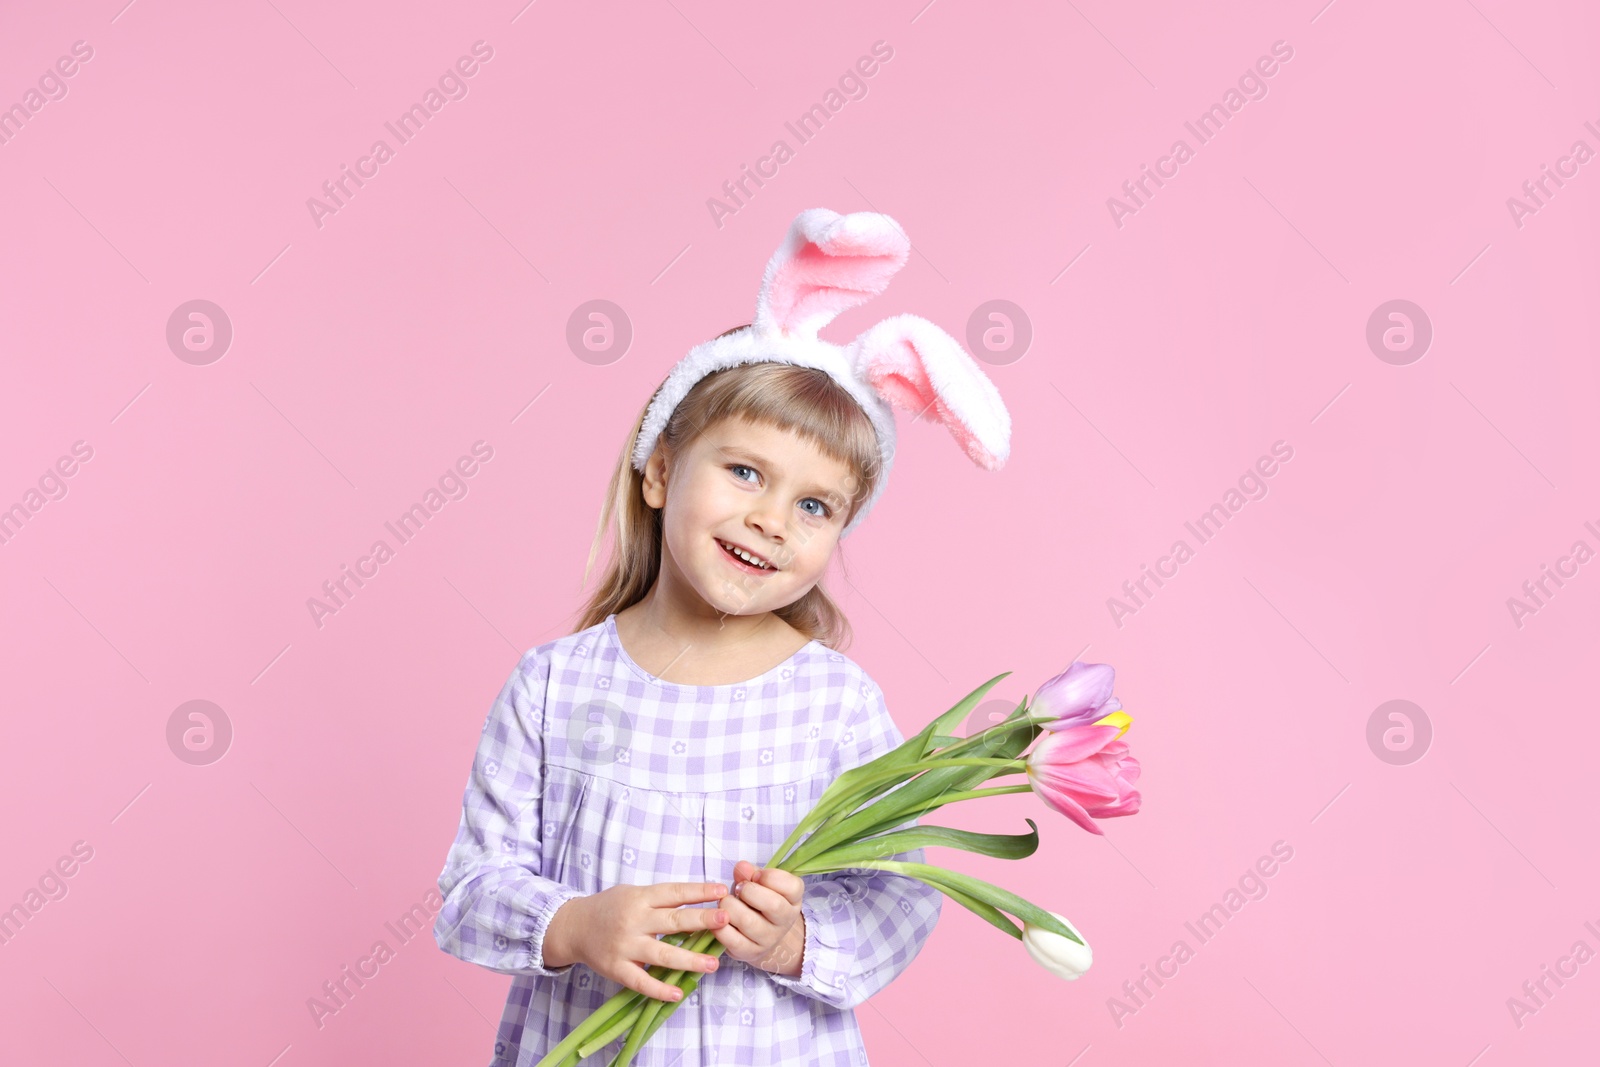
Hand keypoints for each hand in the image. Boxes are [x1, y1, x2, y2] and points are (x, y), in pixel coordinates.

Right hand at [546, 882, 729, 1001]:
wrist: (573, 927)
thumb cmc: (610, 908)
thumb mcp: (633, 894)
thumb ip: (660, 900)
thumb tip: (698, 905)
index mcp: (640, 898)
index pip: (674, 892)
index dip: (698, 892)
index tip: (722, 891)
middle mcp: (634, 920)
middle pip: (673, 921)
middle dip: (701, 920)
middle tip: (726, 920)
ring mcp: (625, 946)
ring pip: (662, 954)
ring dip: (689, 960)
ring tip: (713, 964)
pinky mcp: (616, 968)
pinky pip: (641, 981)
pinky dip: (659, 989)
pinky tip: (678, 993)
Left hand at [713, 860, 805, 974]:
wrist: (761, 937)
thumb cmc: (759, 903)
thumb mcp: (761, 885)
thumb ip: (751, 873)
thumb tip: (742, 867)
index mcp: (793, 900)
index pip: (792, 886)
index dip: (770, 876)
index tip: (756, 875)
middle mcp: (785, 921)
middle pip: (773, 904)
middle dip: (749, 890)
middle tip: (738, 888)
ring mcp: (768, 939)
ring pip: (748, 921)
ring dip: (730, 906)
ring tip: (725, 902)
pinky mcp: (749, 952)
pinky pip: (732, 939)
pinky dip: (720, 926)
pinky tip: (719, 918)